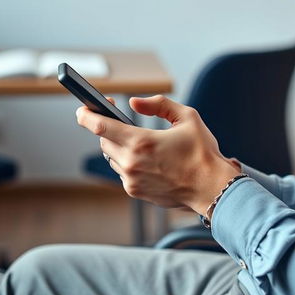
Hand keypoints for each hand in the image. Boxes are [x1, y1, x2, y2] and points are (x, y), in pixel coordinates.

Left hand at [76, 95, 240, 213]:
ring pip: (112, 156)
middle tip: (119, 118)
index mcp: (141, 142)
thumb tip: (134, 103)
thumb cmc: (202, 153)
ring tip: (138, 139)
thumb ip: (159, 104)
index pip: (99, 126)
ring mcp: (131, 180)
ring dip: (118, 145)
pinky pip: (123, 171)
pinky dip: (129, 161)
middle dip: (108, 127)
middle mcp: (131, 163)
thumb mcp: (187, 117)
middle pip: (104, 140)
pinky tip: (147, 157)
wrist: (210, 187)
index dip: (86, 114)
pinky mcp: (135, 191)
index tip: (83, 107)